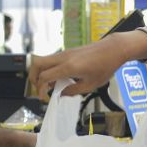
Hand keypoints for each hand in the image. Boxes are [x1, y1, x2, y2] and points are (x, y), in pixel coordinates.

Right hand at [29, 31, 146, 98]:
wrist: (113, 49)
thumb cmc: (105, 66)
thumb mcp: (91, 85)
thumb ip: (73, 91)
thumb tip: (61, 94)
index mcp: (68, 67)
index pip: (44, 77)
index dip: (40, 89)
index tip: (44, 97)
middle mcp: (63, 58)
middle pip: (36, 64)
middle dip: (33, 78)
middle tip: (39, 89)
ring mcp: (64, 53)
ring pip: (42, 61)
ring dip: (41, 73)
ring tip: (50, 86)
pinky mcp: (67, 52)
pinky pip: (51, 60)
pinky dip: (49, 70)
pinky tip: (59, 79)